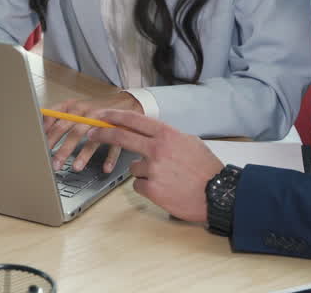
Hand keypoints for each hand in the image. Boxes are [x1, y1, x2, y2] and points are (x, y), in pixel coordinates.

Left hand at [43, 92, 142, 173]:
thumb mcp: (73, 106)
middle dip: (64, 148)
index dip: (48, 132)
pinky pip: (115, 146)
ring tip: (75, 167)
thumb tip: (39, 123)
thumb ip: (55, 114)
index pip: (58, 119)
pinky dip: (110, 158)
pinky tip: (105, 168)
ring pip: (93, 140)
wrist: (125, 101)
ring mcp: (105, 124)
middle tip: (54, 163)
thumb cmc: (95, 107)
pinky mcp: (119, 132)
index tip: (40, 146)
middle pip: (74, 131)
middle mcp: (89, 114)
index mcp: (75, 107)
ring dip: (84, 155)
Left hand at [90, 109, 224, 221]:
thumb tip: (150, 135)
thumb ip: (167, 137)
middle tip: (92, 134)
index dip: (113, 117)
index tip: (101, 116)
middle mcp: (157, 149)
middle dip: (102, 134)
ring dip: (143, 172)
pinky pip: (138, 185)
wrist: (218, 194)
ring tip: (165, 178)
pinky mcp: (151, 189)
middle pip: (121, 137)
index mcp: (167, 134)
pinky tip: (165, 189)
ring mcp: (153, 169)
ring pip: (133, 167)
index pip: (133, 120)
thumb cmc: (207, 169)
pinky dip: (148, 187)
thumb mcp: (190, 142)